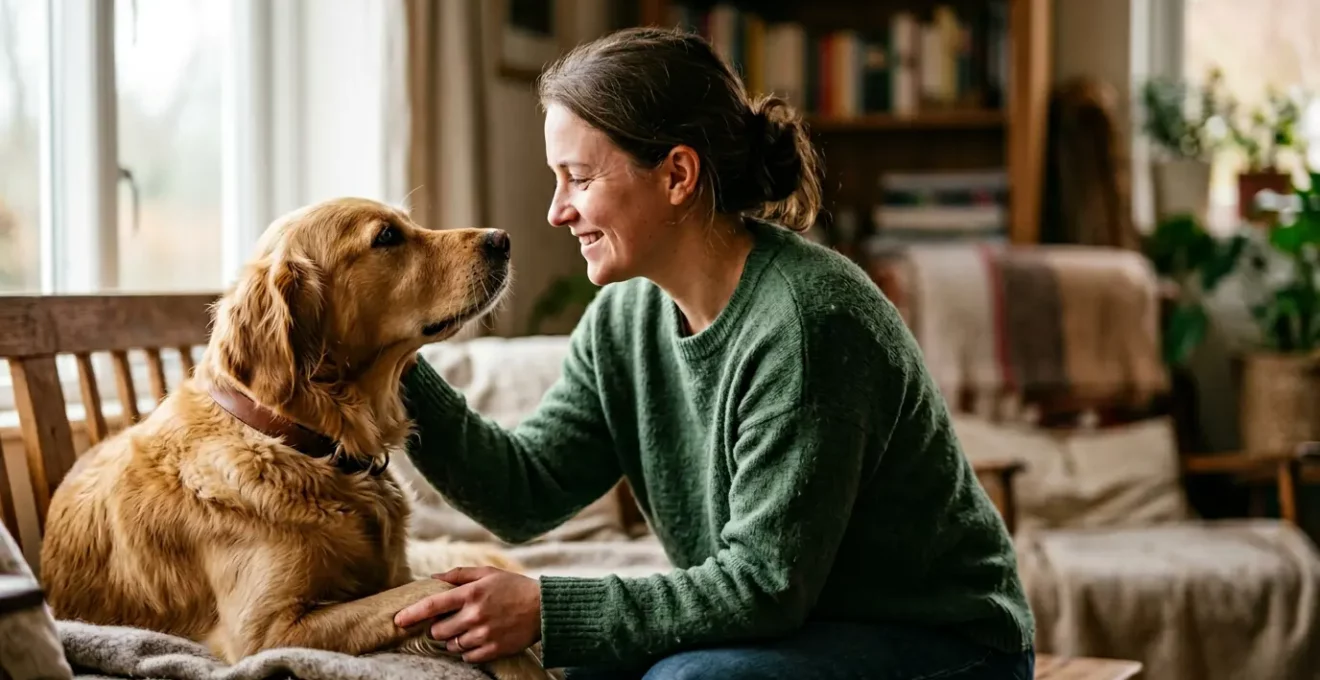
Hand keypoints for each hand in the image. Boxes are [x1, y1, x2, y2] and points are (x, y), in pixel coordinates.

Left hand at [394, 566, 541, 663]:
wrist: (544, 609)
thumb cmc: (514, 587)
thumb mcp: (488, 573)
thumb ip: (459, 574)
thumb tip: (432, 578)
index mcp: (471, 593)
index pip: (432, 605)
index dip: (411, 614)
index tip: (398, 620)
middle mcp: (475, 615)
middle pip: (438, 631)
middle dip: (440, 628)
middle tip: (452, 622)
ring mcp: (484, 634)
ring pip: (452, 646)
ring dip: (455, 640)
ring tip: (469, 630)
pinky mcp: (493, 650)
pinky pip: (467, 657)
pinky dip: (468, 651)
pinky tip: (479, 640)